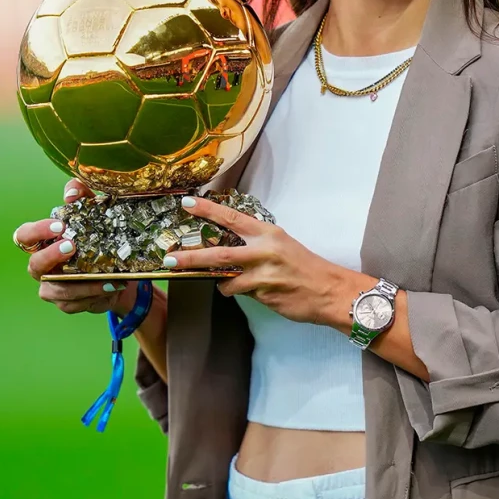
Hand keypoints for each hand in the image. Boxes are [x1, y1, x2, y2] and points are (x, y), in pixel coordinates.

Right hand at [15, 178, 137, 315]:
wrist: (116, 271)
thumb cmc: (96, 237)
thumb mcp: (92, 212)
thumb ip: (81, 195)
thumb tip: (72, 191)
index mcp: (43, 243)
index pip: (24, 236)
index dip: (36, 231)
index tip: (59, 226)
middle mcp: (42, 267)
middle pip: (34, 265)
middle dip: (52, 256)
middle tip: (72, 247)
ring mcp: (52, 288)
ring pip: (58, 290)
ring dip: (82, 284)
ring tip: (106, 277)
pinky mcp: (67, 304)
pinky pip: (76, 304)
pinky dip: (94, 296)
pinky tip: (112, 286)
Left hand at [162, 195, 365, 326]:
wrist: (329, 290)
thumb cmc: (305, 266)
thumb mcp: (281, 245)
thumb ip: (255, 244)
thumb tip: (227, 249)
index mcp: (268, 233)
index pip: (232, 218)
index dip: (208, 210)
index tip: (186, 203)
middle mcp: (264, 251)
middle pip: (219, 254)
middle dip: (190, 258)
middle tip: (169, 259)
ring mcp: (264, 274)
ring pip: (226, 280)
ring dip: (222, 283)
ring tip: (228, 283)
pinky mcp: (264, 295)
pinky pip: (241, 293)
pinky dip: (240, 292)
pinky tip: (256, 291)